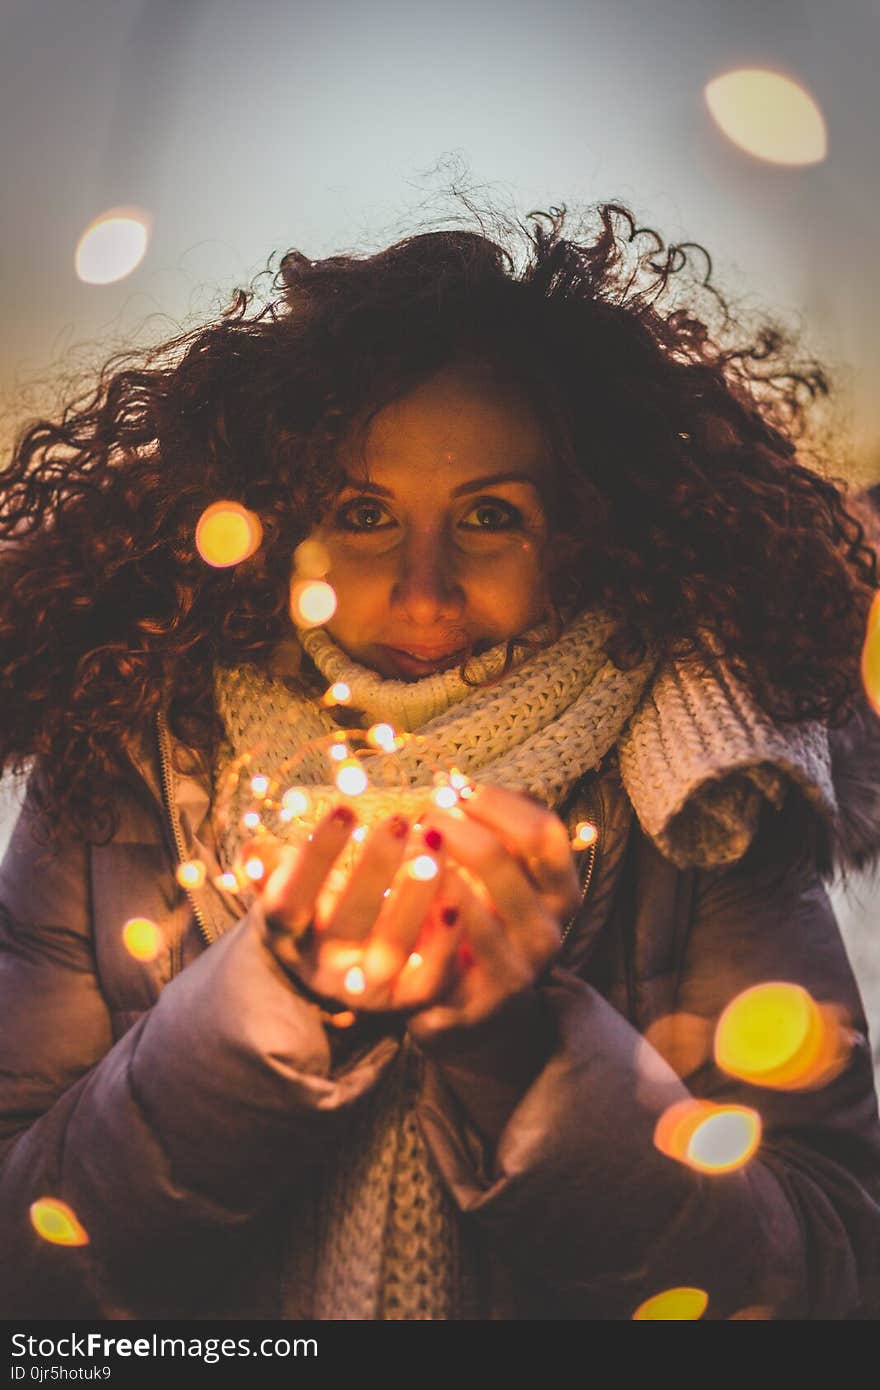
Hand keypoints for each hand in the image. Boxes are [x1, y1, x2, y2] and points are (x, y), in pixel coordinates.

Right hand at [253, 804, 462, 1012]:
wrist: (336, 973)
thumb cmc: (313, 910)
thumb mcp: (284, 889)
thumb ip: (269, 869)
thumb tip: (252, 854)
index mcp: (287, 935)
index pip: (290, 900)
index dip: (315, 857)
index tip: (345, 808)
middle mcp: (323, 968)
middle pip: (347, 923)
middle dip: (375, 868)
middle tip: (399, 820)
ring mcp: (368, 989)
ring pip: (392, 949)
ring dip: (416, 894)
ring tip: (434, 843)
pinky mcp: (408, 1000)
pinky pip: (430, 978)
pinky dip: (444, 941)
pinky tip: (456, 897)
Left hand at [406, 784, 579, 1041]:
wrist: (475, 1009)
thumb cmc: (486, 920)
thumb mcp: (507, 876)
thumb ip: (498, 831)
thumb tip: (458, 785)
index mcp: (561, 893)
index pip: (543, 832)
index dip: (498, 804)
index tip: (458, 791)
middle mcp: (548, 934)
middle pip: (501, 861)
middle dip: (455, 830)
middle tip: (423, 818)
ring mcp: (515, 972)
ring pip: (469, 908)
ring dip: (429, 870)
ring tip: (406, 850)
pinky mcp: (474, 1003)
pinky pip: (441, 956)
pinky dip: (417, 921)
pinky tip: (394, 899)